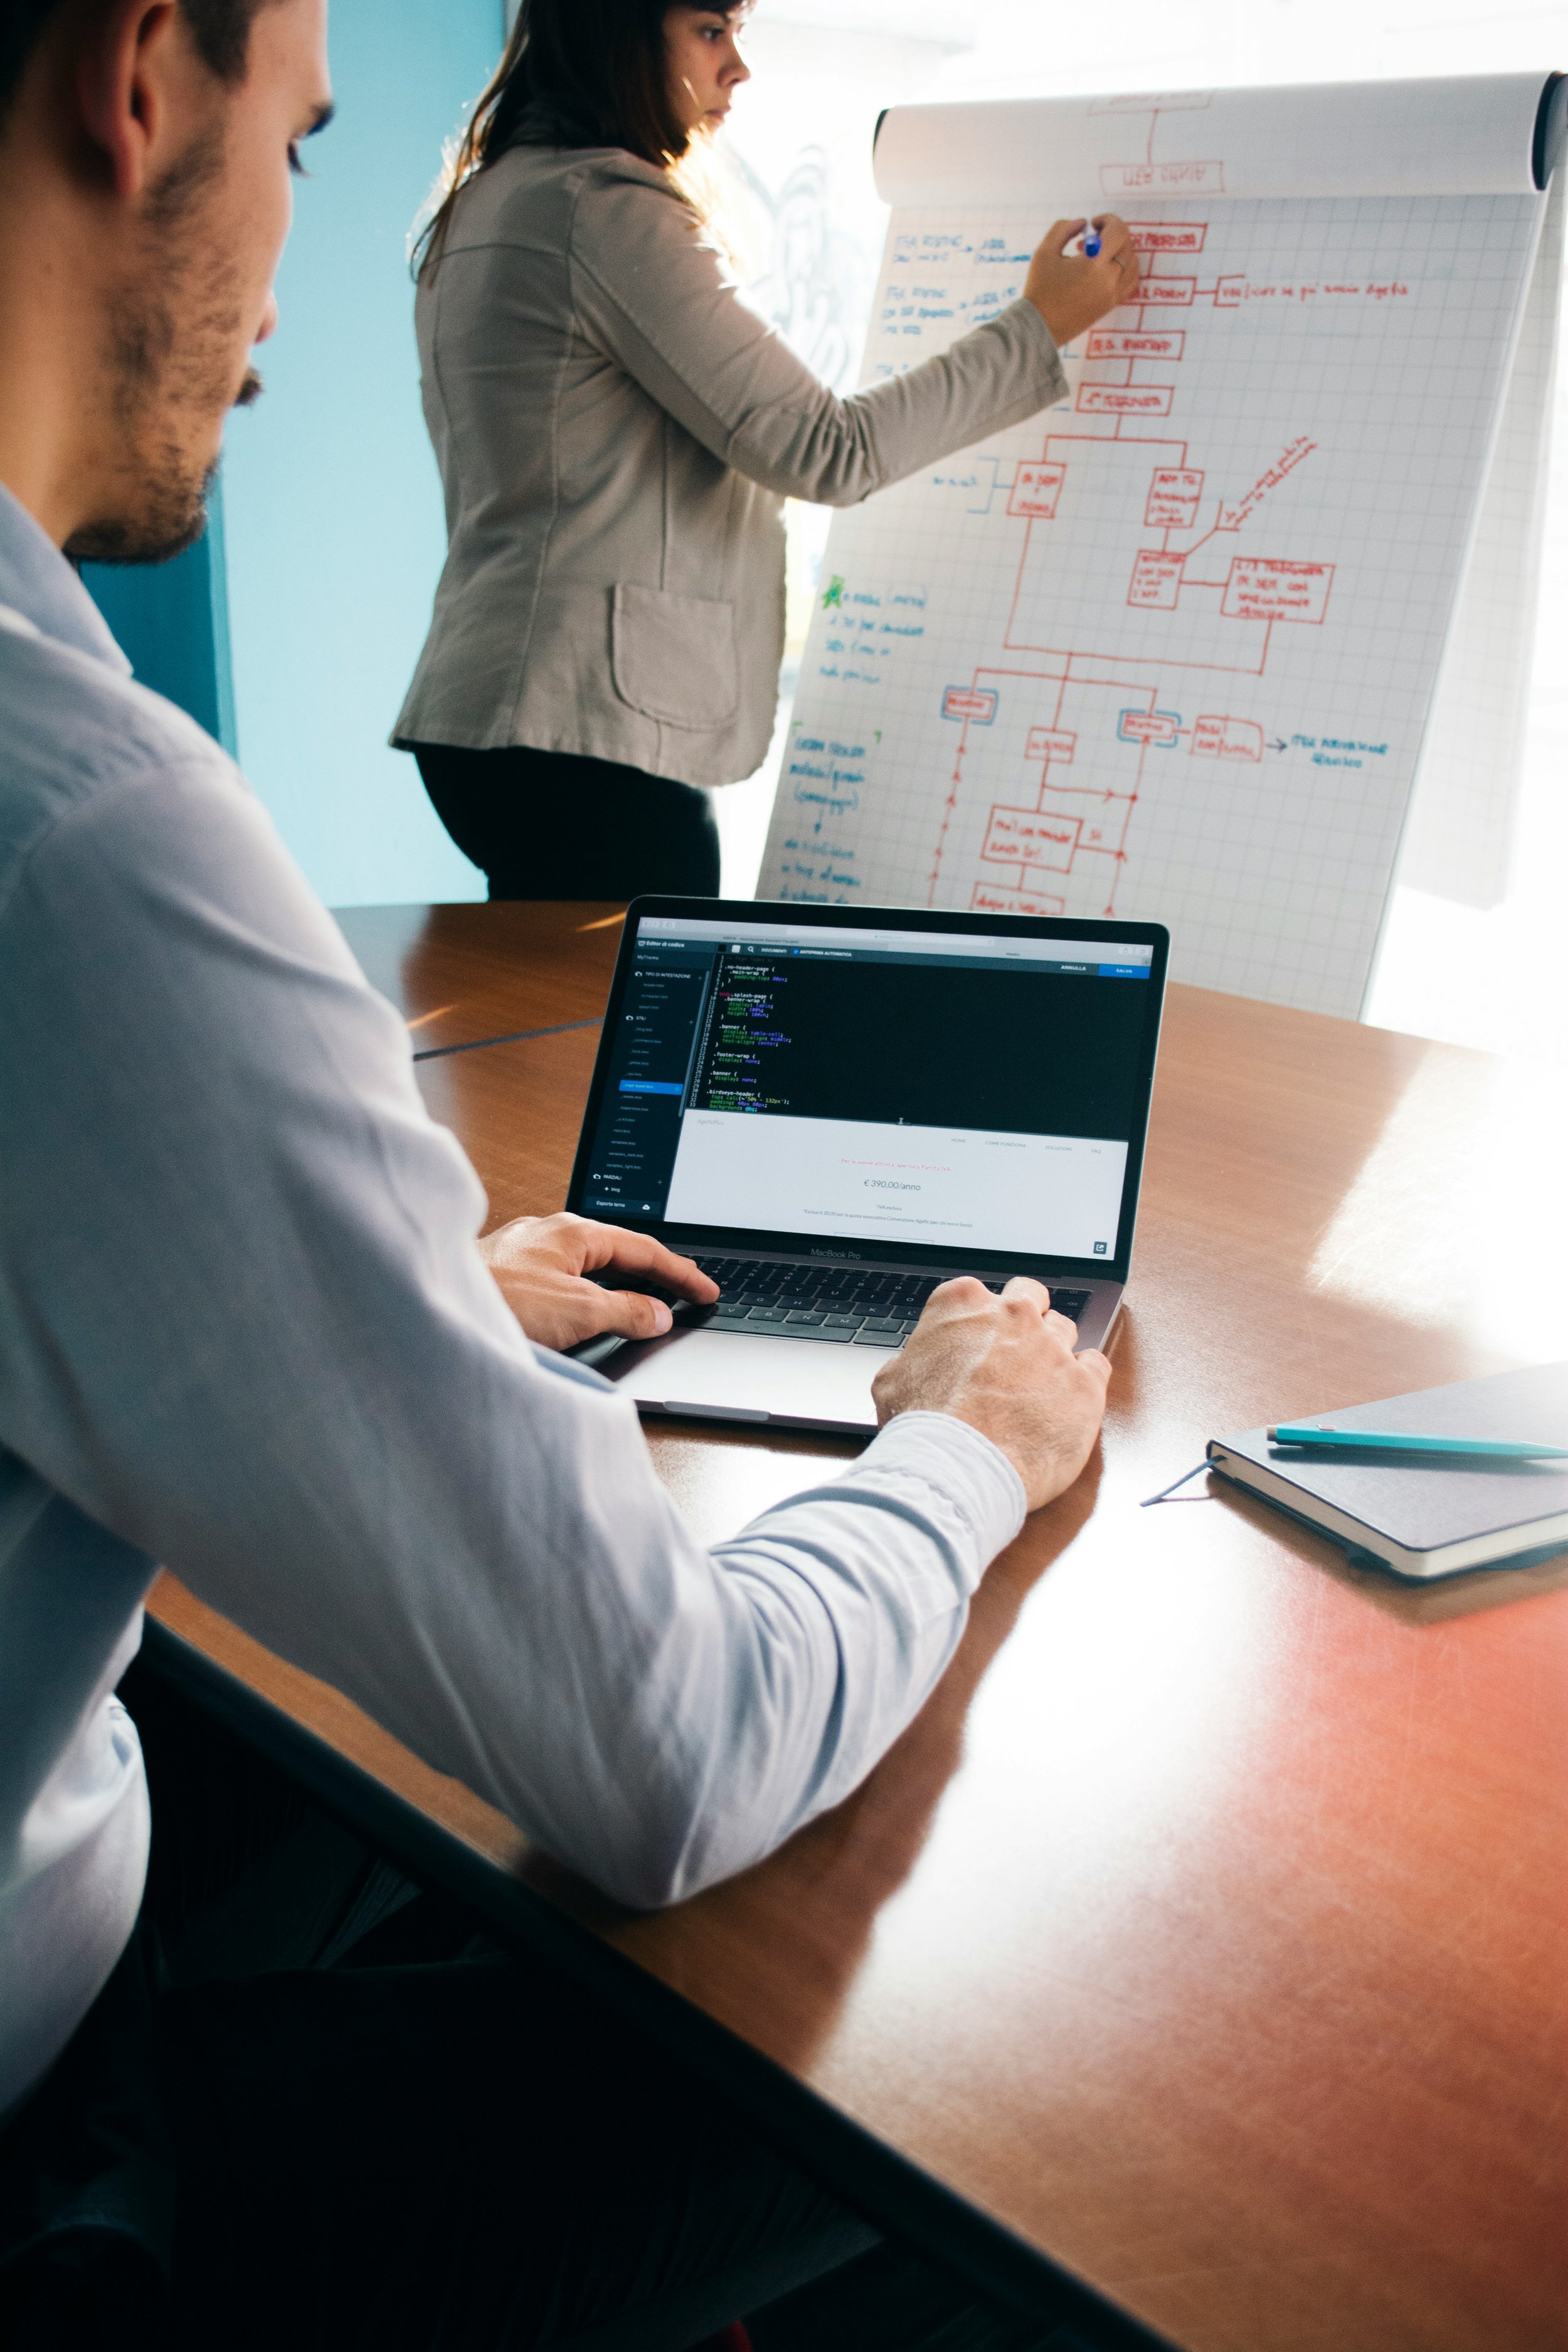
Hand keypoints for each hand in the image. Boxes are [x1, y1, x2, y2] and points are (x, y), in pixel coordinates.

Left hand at [477, 1212, 717, 1351]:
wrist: (426, 1310)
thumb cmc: (494, 1301)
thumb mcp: (577, 1311)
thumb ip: (625, 1311)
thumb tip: (657, 1313)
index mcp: (573, 1231)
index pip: (643, 1248)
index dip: (681, 1273)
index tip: (706, 1291)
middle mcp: (547, 1234)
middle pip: (615, 1252)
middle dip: (652, 1273)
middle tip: (684, 1295)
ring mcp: (522, 1252)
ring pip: (585, 1267)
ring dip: (617, 1285)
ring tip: (642, 1307)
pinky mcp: (502, 1276)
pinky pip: (560, 1281)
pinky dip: (586, 1295)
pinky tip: (583, 1313)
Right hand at [871, 1277, 1110, 1513]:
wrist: (956, 1468)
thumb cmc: (921, 1428)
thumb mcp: (892, 1381)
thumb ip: (915, 1359)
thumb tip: (916, 1366)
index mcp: (963, 1303)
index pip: (980, 1294)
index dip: (979, 1322)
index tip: (977, 1342)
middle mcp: (1013, 1315)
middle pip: (1031, 1297)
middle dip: (1025, 1319)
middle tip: (1014, 1353)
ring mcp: (1053, 1346)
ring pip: (1065, 1330)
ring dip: (1054, 1352)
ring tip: (1039, 1387)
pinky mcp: (1085, 1384)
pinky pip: (1097, 1364)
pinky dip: (1087, 1379)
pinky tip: (1070, 1398)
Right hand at [1024, 215, 1139, 346]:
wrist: (1039, 327)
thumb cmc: (1040, 290)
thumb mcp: (1044, 251)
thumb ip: (1063, 229)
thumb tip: (1082, 223)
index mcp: (1093, 264)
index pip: (1118, 231)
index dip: (1108, 220)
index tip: (1093, 224)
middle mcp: (1108, 279)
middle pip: (1126, 244)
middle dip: (1112, 234)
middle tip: (1092, 238)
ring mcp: (1112, 294)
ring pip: (1132, 262)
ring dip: (1120, 251)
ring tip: (1099, 255)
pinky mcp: (1110, 304)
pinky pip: (1130, 281)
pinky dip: (1125, 269)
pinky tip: (1107, 269)